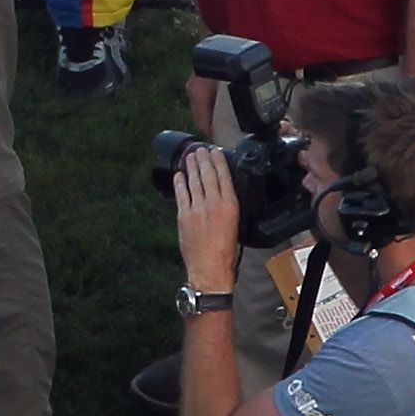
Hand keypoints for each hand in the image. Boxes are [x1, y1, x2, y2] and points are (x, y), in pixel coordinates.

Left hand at [173, 143, 244, 290]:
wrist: (210, 267)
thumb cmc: (225, 250)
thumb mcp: (236, 224)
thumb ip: (228, 207)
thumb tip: (221, 193)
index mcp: (231, 206)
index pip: (224, 177)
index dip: (218, 162)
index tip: (215, 151)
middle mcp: (214, 204)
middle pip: (208, 175)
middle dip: (203, 160)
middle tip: (200, 149)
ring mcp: (197, 208)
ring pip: (194, 182)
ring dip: (191, 167)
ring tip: (191, 157)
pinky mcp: (183, 215)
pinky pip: (181, 194)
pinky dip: (180, 183)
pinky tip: (179, 175)